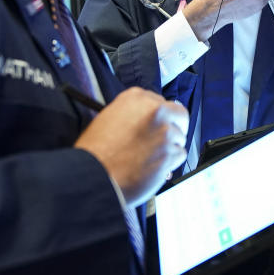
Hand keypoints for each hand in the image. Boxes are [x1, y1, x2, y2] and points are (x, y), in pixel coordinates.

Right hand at [74, 87, 187, 205]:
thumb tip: (148, 119)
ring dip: (169, 149)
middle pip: (180, 115)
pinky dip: (170, 163)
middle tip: (167, 140)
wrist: (93, 176)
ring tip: (149, 158)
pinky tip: (153, 167)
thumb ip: (132, 114)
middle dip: (176, 127)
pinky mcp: (169, 152)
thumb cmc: (96, 153)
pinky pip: (179, 155)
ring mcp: (164, 131)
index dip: (163, 116)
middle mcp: (153, 111)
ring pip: (180, 138)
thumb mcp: (108, 118)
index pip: (162, 102)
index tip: (160, 125)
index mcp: (136, 98)